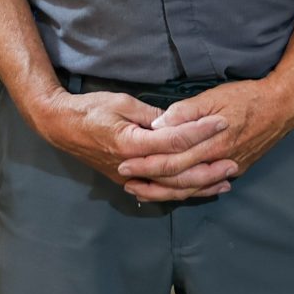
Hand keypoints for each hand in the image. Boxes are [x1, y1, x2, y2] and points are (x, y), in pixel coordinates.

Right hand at [28, 89, 237, 201]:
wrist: (61, 126)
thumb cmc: (90, 109)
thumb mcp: (120, 102)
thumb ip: (150, 113)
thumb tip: (175, 120)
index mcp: (131, 143)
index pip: (173, 140)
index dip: (199, 132)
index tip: (220, 122)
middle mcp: (133, 166)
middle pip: (178, 171)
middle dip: (208, 166)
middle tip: (233, 159)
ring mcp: (131, 177)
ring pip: (172, 187)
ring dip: (201, 185)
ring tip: (225, 181)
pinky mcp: (128, 181)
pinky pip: (161, 191)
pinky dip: (182, 192)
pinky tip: (199, 190)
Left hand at [139, 76, 293, 197]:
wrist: (281, 108)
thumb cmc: (245, 97)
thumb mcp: (212, 97)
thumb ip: (184, 112)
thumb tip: (158, 125)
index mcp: (209, 142)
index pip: (171, 158)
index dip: (146, 163)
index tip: (124, 163)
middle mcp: (218, 160)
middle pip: (178, 177)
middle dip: (150, 181)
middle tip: (126, 180)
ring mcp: (229, 167)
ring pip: (193, 187)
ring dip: (167, 191)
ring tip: (144, 192)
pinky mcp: (237, 168)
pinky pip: (208, 186)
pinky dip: (190, 191)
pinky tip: (177, 192)